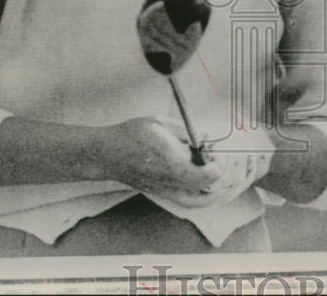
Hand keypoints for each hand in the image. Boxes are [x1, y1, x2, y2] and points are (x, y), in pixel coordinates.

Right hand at [95, 116, 223, 207]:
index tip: (217, 151)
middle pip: (207, 192)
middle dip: (219, 176)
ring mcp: (165, 191)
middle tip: (216, 159)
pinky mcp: (161, 194)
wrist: (107, 154)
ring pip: (198, 202)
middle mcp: (169, 181)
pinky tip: (199, 177)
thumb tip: (207, 135)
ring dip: (212, 188)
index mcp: (171, 162)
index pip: (205, 176)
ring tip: (211, 170)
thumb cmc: (131, 135)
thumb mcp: (160, 122)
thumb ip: (187, 130)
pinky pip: (187, 201)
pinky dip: (200, 194)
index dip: (218, 166)